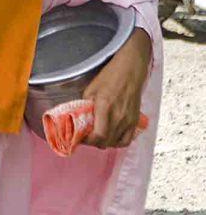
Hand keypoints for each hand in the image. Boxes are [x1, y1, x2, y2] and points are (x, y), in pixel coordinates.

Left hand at [81, 28, 151, 148]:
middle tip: (86, 136)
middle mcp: (118, 117)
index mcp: (105, 107)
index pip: (98, 136)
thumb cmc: (109, 76)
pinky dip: (117, 142)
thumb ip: (86, 106)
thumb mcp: (91, 89)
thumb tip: (80, 118)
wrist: (130, 70)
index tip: (80, 138)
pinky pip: (127, 140)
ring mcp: (129, 120)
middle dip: (93, 142)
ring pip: (115, 143)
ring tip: (97, 136)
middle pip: (106, 142)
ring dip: (105, 142)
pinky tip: (111, 137)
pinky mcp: (135, 121)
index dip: (87, 141)